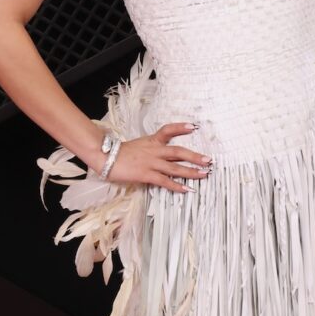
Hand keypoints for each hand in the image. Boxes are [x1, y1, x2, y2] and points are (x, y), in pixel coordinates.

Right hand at [96, 121, 212, 193]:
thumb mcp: (138, 145)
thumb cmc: (120, 153)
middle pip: (178, 151)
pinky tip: (187, 189)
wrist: (105, 157)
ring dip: (191, 171)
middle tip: (208, 160)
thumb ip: (149, 148)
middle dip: (194, 156)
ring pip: (175, 167)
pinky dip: (177, 186)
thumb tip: (159, 154)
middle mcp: (154, 151)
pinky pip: (165, 181)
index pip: (168, 130)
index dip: (181, 127)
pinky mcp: (146, 174)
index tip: (193, 126)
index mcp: (151, 141)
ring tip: (204, 174)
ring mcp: (151, 163)